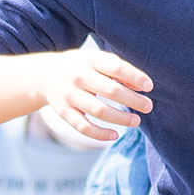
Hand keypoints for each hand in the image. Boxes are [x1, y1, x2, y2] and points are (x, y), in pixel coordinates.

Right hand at [37, 47, 153, 142]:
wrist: (44, 75)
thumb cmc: (80, 67)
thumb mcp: (96, 61)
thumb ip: (118, 70)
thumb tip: (143, 86)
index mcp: (90, 60)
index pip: (116, 67)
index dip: (135, 77)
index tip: (149, 86)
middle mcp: (78, 76)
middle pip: (110, 90)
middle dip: (133, 100)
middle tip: (148, 106)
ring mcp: (70, 95)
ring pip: (99, 111)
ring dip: (121, 118)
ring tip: (136, 121)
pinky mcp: (63, 112)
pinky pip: (83, 127)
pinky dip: (100, 134)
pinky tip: (115, 135)